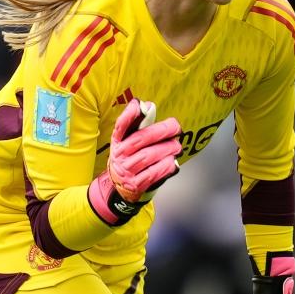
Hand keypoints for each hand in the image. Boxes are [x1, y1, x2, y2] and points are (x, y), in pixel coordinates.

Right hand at [88, 99, 181, 224]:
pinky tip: (172, 162)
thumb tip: (148, 106)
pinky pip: (153, 173)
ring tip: (176, 146)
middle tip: (176, 127)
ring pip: (148, 156)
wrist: (120, 188)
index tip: (139, 105)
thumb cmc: (129, 160)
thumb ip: (138, 125)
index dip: (129, 115)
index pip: (121, 126)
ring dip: (166, 149)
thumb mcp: (127, 143)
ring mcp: (127, 171)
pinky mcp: (135, 184)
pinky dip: (165, 166)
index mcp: (118, 142)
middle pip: (140, 140)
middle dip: (161, 131)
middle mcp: (120, 156)